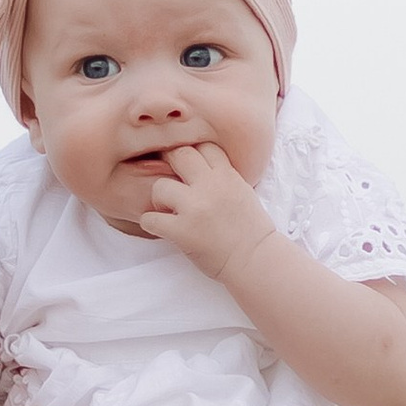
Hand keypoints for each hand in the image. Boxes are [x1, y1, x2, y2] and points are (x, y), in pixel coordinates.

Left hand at [135, 138, 276, 287]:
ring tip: (167, 210)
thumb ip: (223, 176)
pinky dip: (150, 223)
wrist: (255, 259)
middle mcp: (211, 186)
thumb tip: (202, 167)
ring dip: (159, 198)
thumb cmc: (251, 230)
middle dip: (170, 166)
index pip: (203, 146)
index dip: (193, 155)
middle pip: (179, 155)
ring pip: (159, 186)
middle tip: (171, 183)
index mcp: (227, 175)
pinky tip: (161, 228)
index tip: (187, 168)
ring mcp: (195, 208)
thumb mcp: (242, 192)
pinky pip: (150, 219)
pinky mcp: (182, 231)